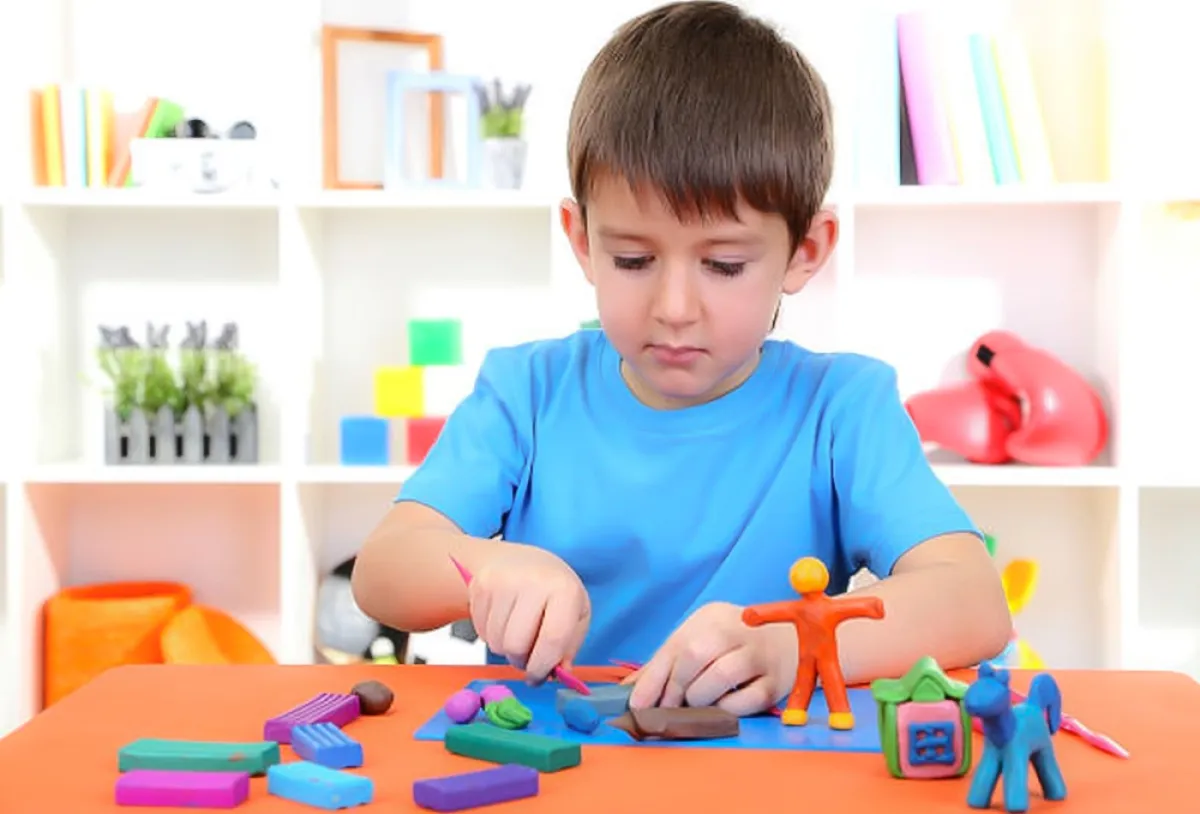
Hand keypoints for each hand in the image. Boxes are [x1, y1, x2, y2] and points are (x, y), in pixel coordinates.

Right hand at [467, 543, 590, 682]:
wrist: (517, 559)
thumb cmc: (551, 589)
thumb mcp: (575, 612)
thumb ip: (570, 645)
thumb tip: (560, 674)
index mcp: (564, 589)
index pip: (553, 638)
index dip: (544, 666)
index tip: (539, 677)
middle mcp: (533, 581)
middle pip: (517, 645)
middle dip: (521, 661)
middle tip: (528, 657)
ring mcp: (502, 582)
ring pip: (496, 642)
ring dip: (506, 650)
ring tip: (517, 635)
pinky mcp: (480, 586)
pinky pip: (481, 632)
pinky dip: (492, 637)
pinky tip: (503, 622)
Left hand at [627, 602, 797, 715]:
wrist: (792, 642)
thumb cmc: (734, 645)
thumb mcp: (701, 642)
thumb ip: (666, 666)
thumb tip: (626, 691)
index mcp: (711, 616)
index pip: (676, 645)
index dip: (653, 678)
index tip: (638, 705)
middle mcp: (737, 628)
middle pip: (696, 653)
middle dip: (676, 686)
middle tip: (668, 707)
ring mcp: (760, 654)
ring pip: (722, 674)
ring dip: (700, 696)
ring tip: (696, 704)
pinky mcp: (777, 681)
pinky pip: (748, 699)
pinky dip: (727, 709)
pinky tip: (721, 708)